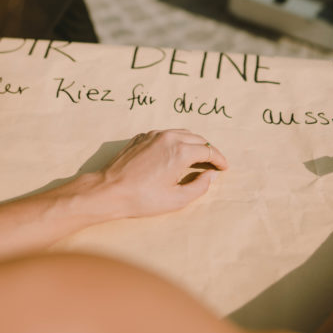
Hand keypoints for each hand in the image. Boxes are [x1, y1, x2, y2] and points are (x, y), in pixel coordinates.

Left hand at [98, 129, 227, 218]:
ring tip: (196, 157)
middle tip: (213, 163)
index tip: (224, 167)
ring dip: (193, 143)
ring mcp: (153, 135)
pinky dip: (176, 141)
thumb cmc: (142, 198)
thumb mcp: (176, 199)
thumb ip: (199, 186)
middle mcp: (169, 137)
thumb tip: (211, 175)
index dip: (219, 159)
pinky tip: (174, 153)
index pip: (208, 150)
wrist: (108, 190)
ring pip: (182, 133)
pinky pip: (165, 134)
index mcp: (180, 151)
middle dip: (208, 149)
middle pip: (197, 138)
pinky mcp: (141, 137)